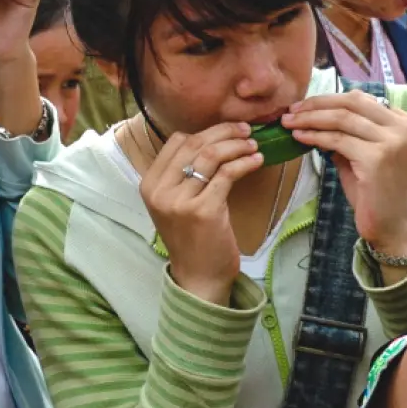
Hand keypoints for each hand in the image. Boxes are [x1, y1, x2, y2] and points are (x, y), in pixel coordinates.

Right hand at [141, 122, 263, 305]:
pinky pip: (227, 174)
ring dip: (237, 145)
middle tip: (246, 131)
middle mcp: (160, 191)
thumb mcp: (175, 203)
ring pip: (211, 156)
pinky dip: (244, 163)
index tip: (228, 131)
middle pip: (194, 144)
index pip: (177, 142)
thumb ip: (182, 174)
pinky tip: (257, 161)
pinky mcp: (204, 210)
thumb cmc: (192, 238)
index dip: (205, 132)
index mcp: (149, 185)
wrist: (198, 276)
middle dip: (224, 132)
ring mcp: (180, 201)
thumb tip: (212, 139)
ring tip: (254, 145)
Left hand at [283, 91, 406, 253]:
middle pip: (350, 103)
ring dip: (310, 118)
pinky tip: (299, 138)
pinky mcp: (376, 158)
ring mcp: (391, 141)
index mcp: (402, 121)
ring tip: (289, 123)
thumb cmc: (376, 192)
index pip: (360, 99)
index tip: (303, 105)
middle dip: (316, 104)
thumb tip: (313, 118)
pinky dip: (315, 136)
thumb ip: (346, 134)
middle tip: (291, 111)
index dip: (328, 99)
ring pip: (341, 118)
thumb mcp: (363, 155)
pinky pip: (337, 140)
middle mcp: (401, 127)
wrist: (393, 225)